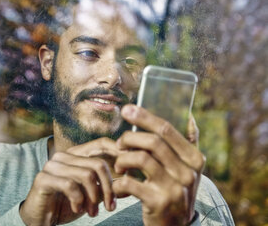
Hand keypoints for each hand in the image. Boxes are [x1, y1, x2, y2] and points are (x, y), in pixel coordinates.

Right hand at [19, 137, 119, 225]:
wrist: (40, 219)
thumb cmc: (67, 204)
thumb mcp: (91, 194)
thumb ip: (106, 186)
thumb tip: (130, 180)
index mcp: (76, 154)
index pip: (101, 143)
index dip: (118, 152)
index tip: (128, 171)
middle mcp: (64, 156)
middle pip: (98, 163)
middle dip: (108, 188)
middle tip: (110, 206)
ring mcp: (52, 165)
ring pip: (86, 175)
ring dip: (94, 198)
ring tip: (93, 212)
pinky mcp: (44, 178)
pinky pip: (70, 185)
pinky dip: (78, 201)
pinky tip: (77, 209)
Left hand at [112, 105, 205, 225]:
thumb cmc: (176, 190)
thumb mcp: (189, 169)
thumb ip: (190, 142)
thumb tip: (190, 115)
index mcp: (194, 159)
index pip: (166, 129)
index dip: (144, 117)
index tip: (126, 109)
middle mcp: (188, 172)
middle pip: (152, 142)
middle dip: (129, 138)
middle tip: (119, 143)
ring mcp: (174, 188)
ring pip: (140, 158)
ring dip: (123, 159)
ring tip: (119, 166)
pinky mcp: (159, 203)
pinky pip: (130, 183)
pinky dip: (119, 182)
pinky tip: (119, 186)